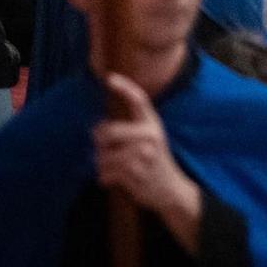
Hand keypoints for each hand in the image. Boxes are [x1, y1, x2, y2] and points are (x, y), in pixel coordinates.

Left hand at [94, 74, 199, 218]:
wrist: (170, 188)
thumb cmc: (153, 159)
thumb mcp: (150, 137)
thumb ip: (131, 128)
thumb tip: (97, 128)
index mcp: (153, 123)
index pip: (139, 100)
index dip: (125, 87)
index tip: (109, 78)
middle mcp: (150, 136)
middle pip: (109, 131)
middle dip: (98, 141)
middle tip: (101, 146)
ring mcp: (143, 156)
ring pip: (104, 155)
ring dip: (102, 163)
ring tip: (111, 166)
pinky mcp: (136, 174)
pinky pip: (105, 173)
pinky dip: (104, 177)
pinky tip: (113, 178)